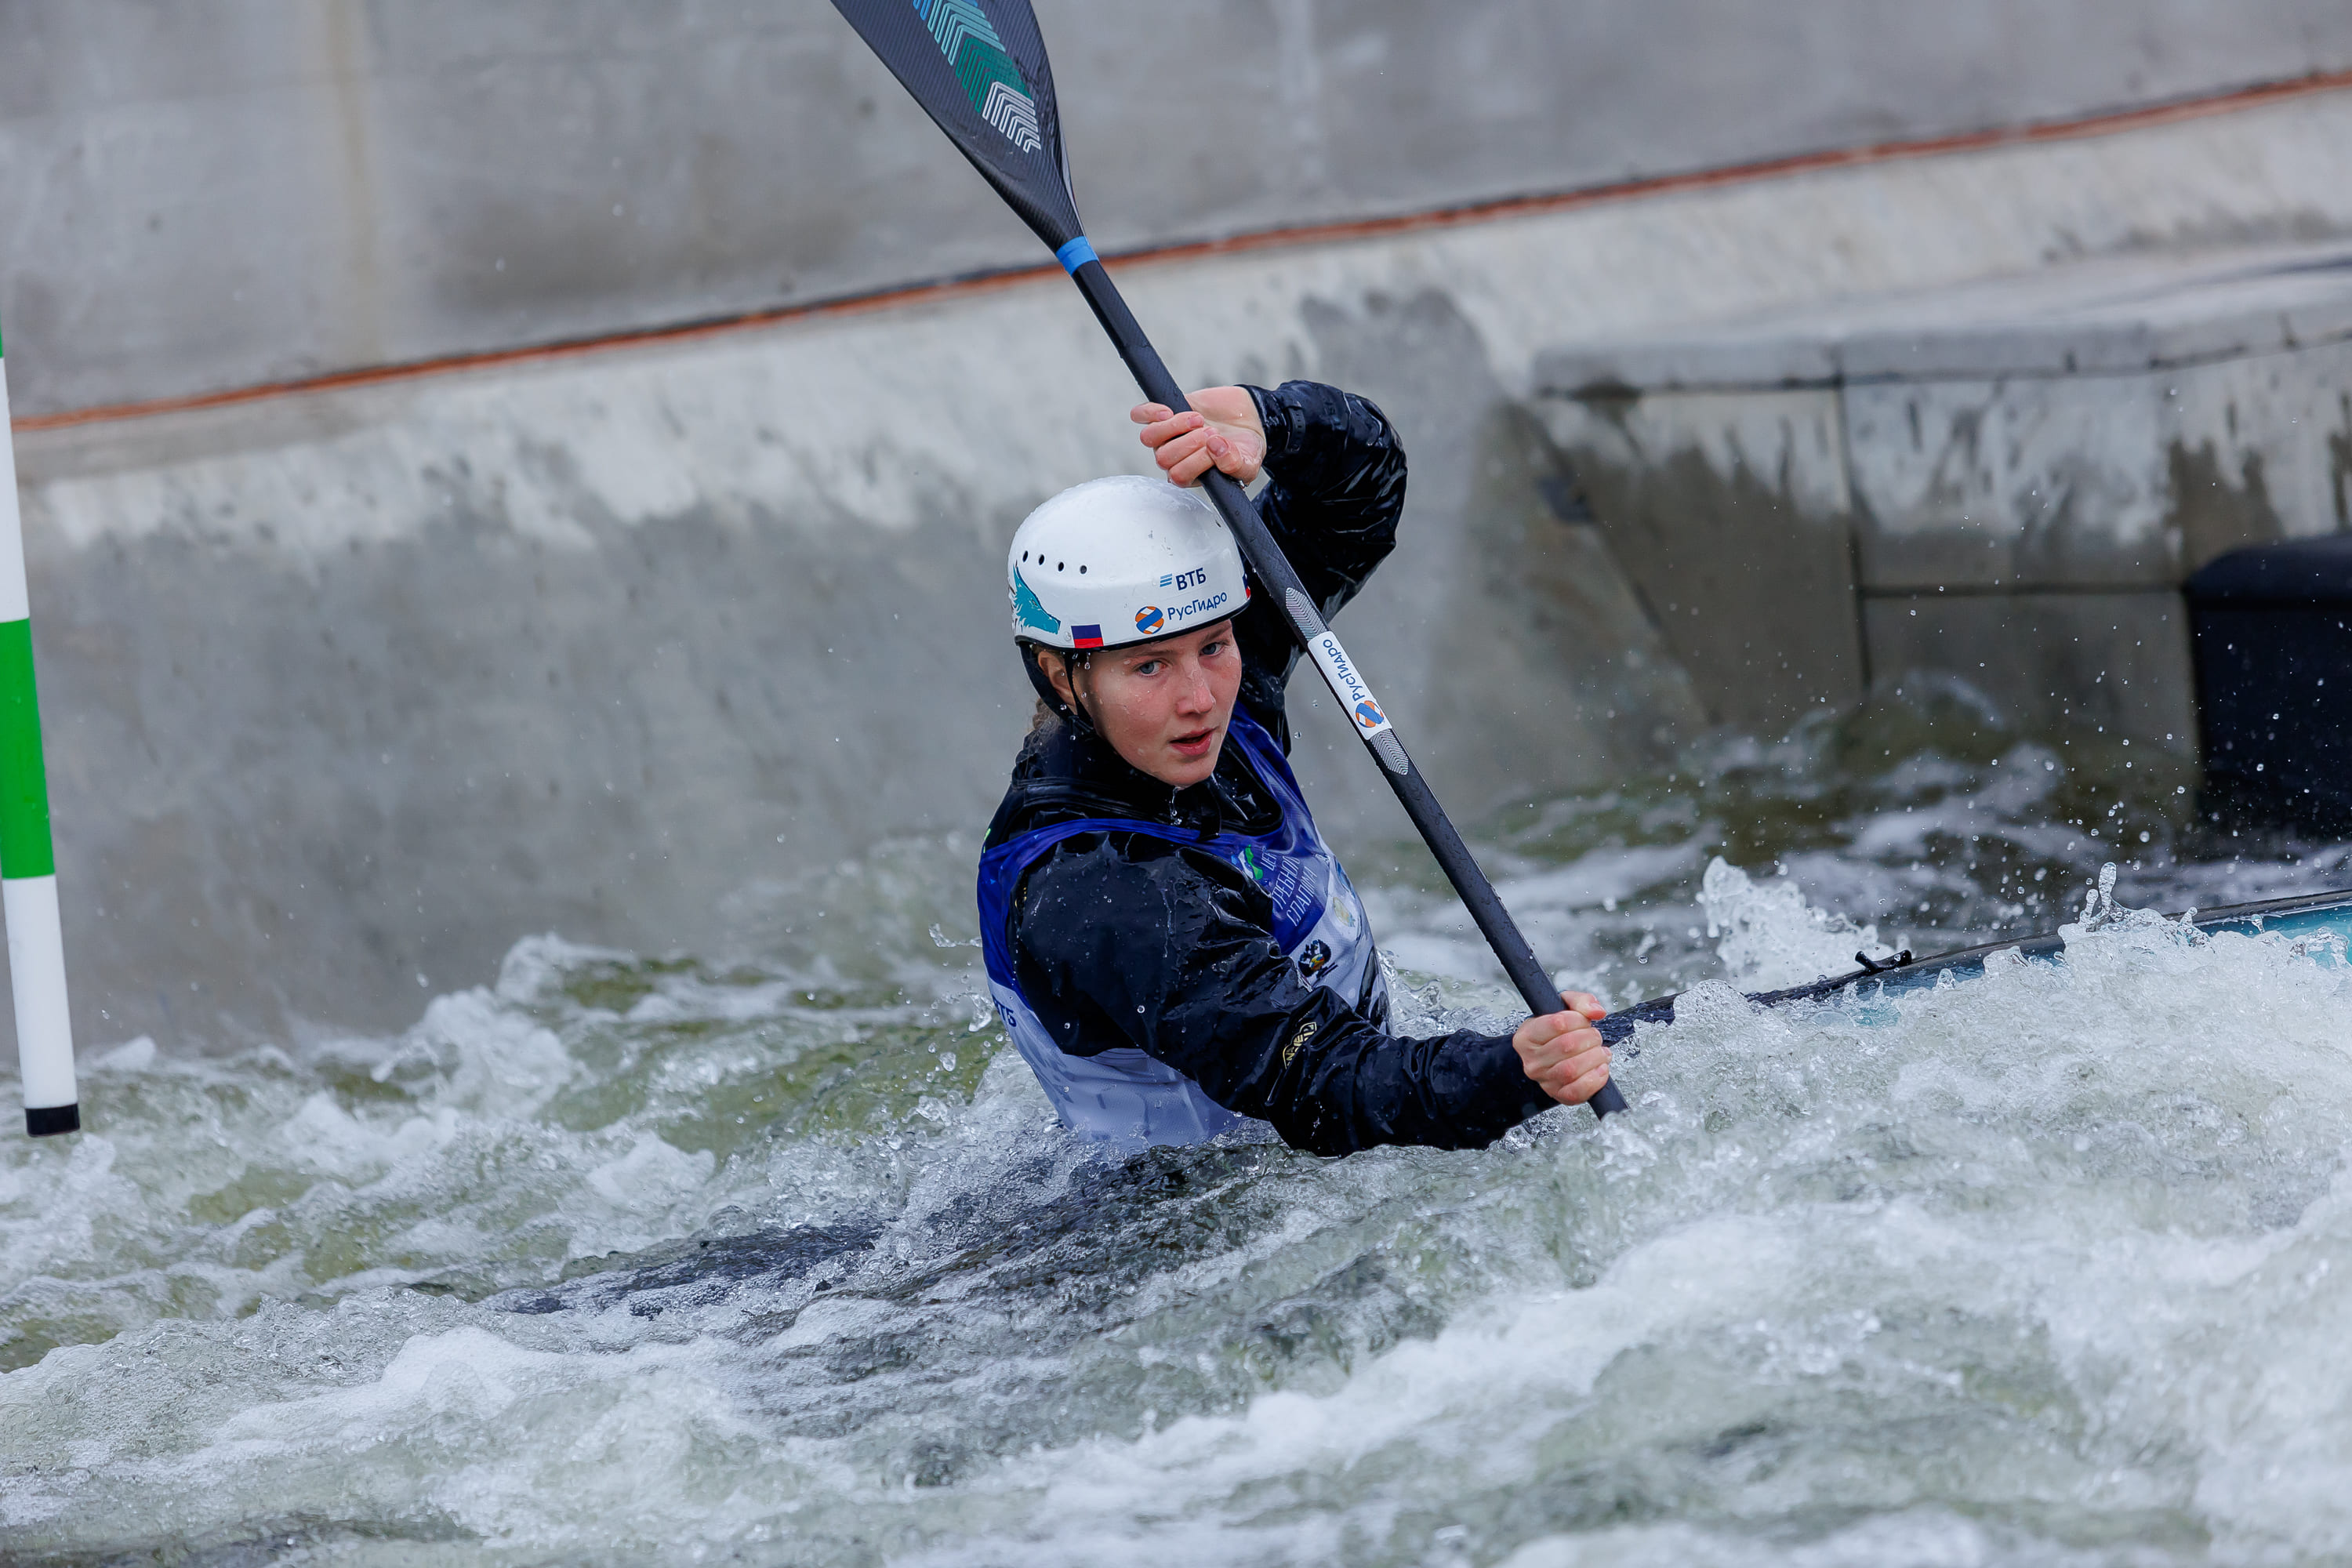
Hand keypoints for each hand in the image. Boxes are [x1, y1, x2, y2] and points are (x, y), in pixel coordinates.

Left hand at [1133, 387, 1265, 487]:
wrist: (1248, 418)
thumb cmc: (1245, 447)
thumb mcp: (1250, 462)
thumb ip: (1237, 465)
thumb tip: (1216, 448)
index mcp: (1192, 476)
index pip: (1179, 476)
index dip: (1196, 461)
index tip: (1217, 445)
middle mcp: (1175, 458)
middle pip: (1163, 458)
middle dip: (1189, 443)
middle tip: (1212, 432)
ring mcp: (1168, 436)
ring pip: (1149, 438)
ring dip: (1173, 427)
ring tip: (1198, 419)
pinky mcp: (1165, 413)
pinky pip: (1140, 415)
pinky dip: (1150, 412)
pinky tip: (1169, 411)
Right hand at [1512, 991, 1610, 1106]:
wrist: (1550, 1057)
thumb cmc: (1556, 1033)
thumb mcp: (1563, 1008)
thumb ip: (1581, 1001)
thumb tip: (1596, 1011)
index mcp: (1527, 1036)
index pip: (1557, 1023)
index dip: (1579, 1019)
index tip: (1583, 1020)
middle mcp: (1532, 1060)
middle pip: (1568, 1045)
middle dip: (1590, 1037)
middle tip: (1594, 1037)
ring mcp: (1544, 1080)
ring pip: (1573, 1068)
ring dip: (1596, 1057)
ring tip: (1599, 1051)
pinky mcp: (1559, 1095)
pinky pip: (1578, 1090)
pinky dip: (1596, 1079)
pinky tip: (1600, 1068)